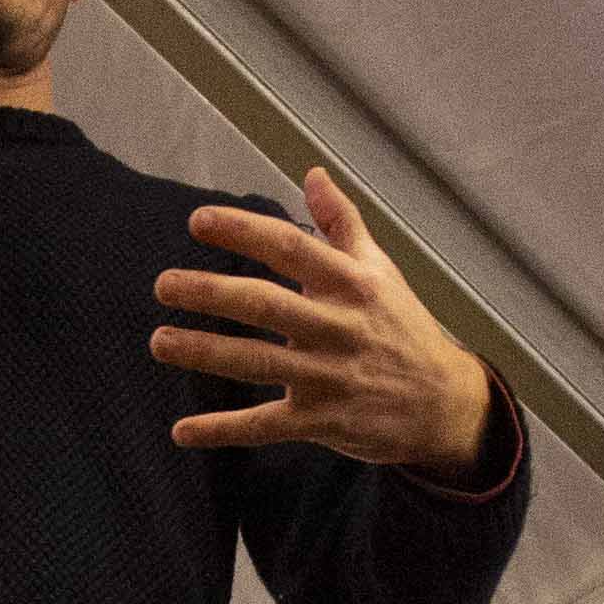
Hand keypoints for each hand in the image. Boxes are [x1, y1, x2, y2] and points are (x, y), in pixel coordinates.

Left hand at [151, 168, 497, 475]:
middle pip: (266, 305)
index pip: (290, 248)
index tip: (197, 222)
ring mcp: (330, 377)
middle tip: (163, 285)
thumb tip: (312, 173)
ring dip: (205, 352)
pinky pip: (264, 427)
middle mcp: (340, 328)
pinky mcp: (323, 421)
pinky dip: (222, 431)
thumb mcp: (380, 271)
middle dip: (211, 293)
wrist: (443, 404)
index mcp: (353, 284)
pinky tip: (181, 431)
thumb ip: (341, 223)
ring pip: (258, 362)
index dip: (243, 231)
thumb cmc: (401, 328)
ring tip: (160, 341)